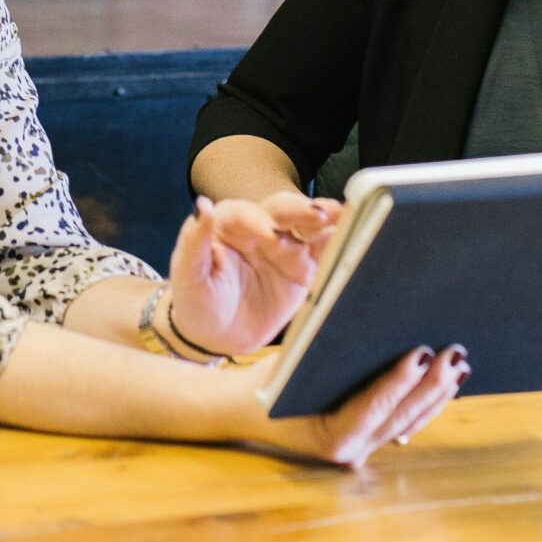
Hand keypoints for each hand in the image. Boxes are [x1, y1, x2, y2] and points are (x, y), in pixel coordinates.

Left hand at [163, 192, 343, 359]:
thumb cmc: (197, 300)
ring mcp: (285, 248)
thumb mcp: (188, 274)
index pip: (245, 213)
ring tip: (344, 214)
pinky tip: (354, 234)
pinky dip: (339, 242)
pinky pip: (323, 252)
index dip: (258, 220)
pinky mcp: (303, 269)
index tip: (269, 235)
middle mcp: (260, 229)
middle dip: (300, 210)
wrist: (216, 336)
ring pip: (307, 226)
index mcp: (229, 224)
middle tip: (318, 214)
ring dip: (325, 219)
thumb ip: (193, 240)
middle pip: (282, 211)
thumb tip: (202, 206)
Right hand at [234, 345, 467, 467]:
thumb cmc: (267, 382)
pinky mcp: (370, 440)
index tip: (422, 353)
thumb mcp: (291, 364)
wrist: (246, 411)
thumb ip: (328, 352)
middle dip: (431, 385)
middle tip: (454, 354)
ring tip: (459, 364)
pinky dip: (426, 402)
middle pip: (400, 416)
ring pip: (409, 422)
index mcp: (330, 438)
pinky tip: (447, 383)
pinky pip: (404, 423)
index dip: (400, 381)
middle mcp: (351, 452)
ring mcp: (363, 450)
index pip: (372, 407)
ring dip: (437, 394)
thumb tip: (370, 322)